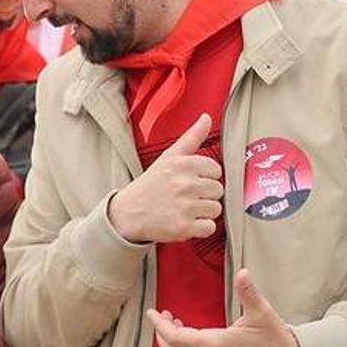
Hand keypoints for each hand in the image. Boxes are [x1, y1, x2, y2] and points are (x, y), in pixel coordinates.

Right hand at [108, 113, 222, 242]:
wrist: (128, 213)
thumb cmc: (151, 184)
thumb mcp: (168, 157)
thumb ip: (191, 137)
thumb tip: (207, 117)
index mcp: (183, 164)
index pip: (216, 170)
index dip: (205, 177)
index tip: (190, 181)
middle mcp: (185, 184)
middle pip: (218, 190)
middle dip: (204, 195)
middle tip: (186, 197)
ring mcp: (185, 206)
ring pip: (216, 209)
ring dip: (203, 212)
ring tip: (185, 209)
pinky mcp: (184, 227)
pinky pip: (209, 227)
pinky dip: (201, 228)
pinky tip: (187, 222)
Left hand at [147, 269, 300, 346]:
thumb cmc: (276, 340)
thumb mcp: (262, 313)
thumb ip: (249, 292)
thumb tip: (243, 272)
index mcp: (215, 345)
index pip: (175, 337)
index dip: (159, 325)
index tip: (153, 312)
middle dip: (161, 334)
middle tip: (163, 316)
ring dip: (171, 346)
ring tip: (175, 326)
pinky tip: (189, 343)